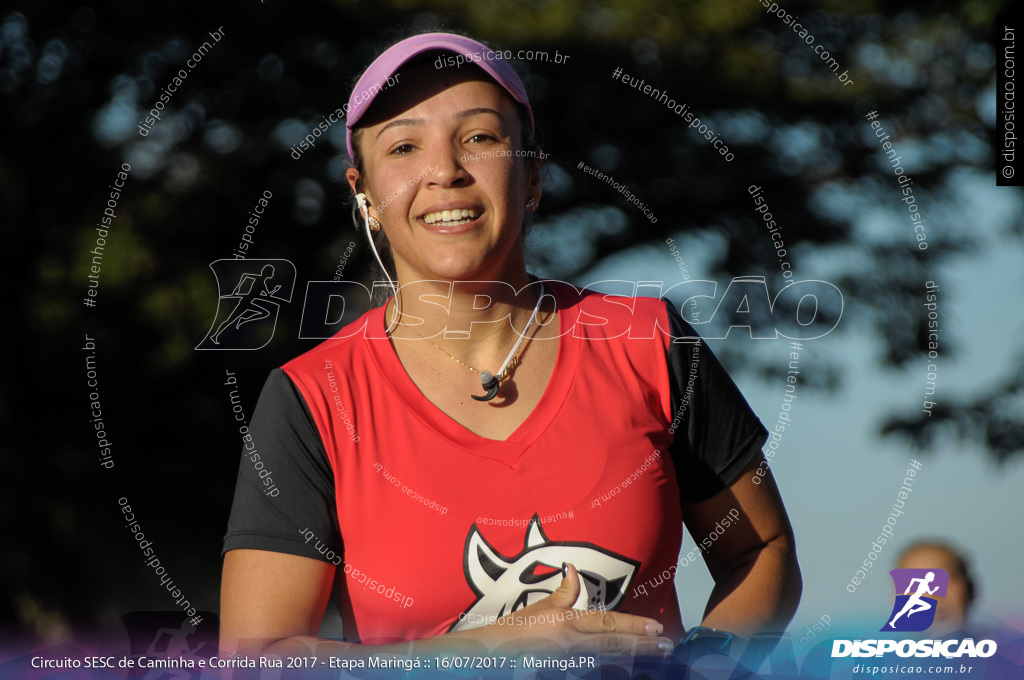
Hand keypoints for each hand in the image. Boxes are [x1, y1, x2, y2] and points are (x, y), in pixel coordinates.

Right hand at [459, 563, 673, 656]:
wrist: (489, 656)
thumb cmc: (511, 631)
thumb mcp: (538, 609)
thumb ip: (562, 593)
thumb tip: (573, 569)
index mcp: (566, 623)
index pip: (608, 624)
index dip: (635, 626)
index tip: (657, 628)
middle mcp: (571, 644)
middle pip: (615, 646)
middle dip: (644, 646)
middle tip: (668, 645)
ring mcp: (569, 663)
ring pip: (610, 662)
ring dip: (635, 660)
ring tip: (658, 659)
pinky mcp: (563, 673)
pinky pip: (594, 672)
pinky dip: (613, 670)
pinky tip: (630, 670)